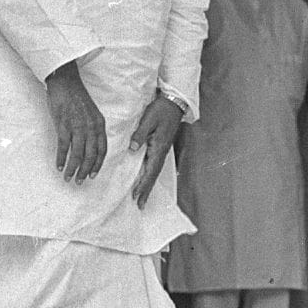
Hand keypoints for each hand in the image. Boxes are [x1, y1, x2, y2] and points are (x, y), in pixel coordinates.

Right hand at [45, 60, 106, 182]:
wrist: (65, 83)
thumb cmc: (77, 98)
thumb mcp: (91, 113)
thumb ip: (92, 129)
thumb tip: (90, 146)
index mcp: (99, 124)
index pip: (102, 149)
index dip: (97, 164)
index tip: (93, 175)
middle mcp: (91, 127)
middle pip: (90, 154)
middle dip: (85, 171)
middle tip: (79, 181)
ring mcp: (77, 126)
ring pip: (77, 153)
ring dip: (73, 168)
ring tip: (68, 177)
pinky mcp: (63, 124)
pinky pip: (64, 146)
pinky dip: (61, 158)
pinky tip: (59, 166)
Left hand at [129, 94, 184, 208]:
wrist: (174, 102)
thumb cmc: (161, 109)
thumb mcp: (149, 119)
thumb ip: (140, 134)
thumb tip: (132, 149)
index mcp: (159, 147)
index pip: (150, 170)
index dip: (143, 185)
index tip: (136, 197)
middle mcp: (162, 151)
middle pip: (153, 175)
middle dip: (146, 190)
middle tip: (140, 205)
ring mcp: (162, 148)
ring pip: (154, 171)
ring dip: (148, 184)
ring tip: (142, 197)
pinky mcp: (161, 145)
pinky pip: (155, 164)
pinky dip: (150, 174)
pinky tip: (145, 178)